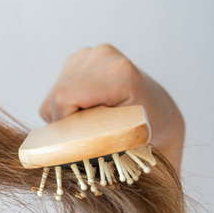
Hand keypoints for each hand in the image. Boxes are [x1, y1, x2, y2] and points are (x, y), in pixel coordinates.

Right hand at [38, 43, 184, 170]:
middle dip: (64, 122)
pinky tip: (88, 108)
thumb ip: (99, 148)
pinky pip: (56, 87)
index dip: (62, 124)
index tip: (77, 142)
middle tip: (88, 137)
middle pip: (57, 96)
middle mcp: (104, 55)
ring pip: (53, 94)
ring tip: (92, 122)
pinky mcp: (81, 57)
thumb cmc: (150, 133)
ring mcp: (91, 53)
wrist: (160, 109)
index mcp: (121, 74)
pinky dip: (66, 105)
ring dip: (64, 114)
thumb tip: (63, 159)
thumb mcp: (130, 145)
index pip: (64, 97)